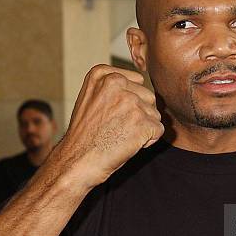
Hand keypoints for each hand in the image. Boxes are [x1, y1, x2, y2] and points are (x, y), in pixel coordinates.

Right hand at [54, 64, 163, 188]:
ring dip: (143, 127)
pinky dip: (148, 140)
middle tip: (116, 127)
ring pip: (154, 114)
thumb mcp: (90, 98)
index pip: (137, 82)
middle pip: (148, 97)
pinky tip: (128, 144)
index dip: (129, 102)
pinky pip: (158, 130)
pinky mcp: (142, 122)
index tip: (110, 114)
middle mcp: (117, 83)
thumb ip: (112, 86)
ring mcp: (131, 103)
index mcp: (103, 75)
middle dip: (139, 114)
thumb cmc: (84, 135)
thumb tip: (140, 80)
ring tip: (120, 135)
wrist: (76, 161)